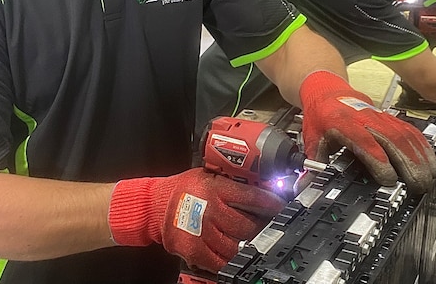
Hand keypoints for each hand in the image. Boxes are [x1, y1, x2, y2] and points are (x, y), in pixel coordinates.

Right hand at [108, 169, 286, 272]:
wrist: (153, 206)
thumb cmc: (182, 189)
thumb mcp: (208, 175)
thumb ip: (231, 181)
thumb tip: (260, 185)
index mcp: (215, 189)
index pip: (251, 197)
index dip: (271, 203)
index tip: (282, 207)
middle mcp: (210, 210)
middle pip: (247, 225)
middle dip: (263, 227)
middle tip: (271, 227)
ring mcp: (202, 233)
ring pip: (237, 245)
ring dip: (250, 244)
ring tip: (257, 241)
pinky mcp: (194, 250)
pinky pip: (221, 261)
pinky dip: (233, 260)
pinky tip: (240, 255)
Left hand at [299, 71, 435, 193]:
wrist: (328, 91)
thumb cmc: (321, 117)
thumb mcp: (311, 138)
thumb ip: (314, 163)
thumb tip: (309, 185)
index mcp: (344, 124)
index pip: (365, 142)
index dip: (378, 160)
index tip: (389, 179)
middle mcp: (366, 120)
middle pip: (392, 139)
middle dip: (409, 162)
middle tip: (419, 184)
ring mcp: (381, 118)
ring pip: (404, 134)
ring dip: (420, 155)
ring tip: (431, 176)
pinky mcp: (390, 118)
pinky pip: (410, 130)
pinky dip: (422, 145)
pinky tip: (431, 159)